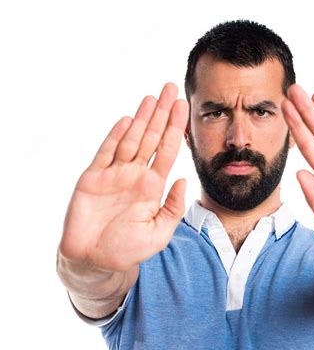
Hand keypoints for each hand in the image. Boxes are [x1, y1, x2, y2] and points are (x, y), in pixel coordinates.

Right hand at [58, 83, 188, 272]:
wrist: (94, 261)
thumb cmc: (127, 251)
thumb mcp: (159, 234)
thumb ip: (172, 208)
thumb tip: (183, 180)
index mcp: (152, 188)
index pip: (167, 151)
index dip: (175, 129)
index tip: (184, 107)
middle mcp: (134, 177)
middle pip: (151, 138)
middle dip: (161, 114)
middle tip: (171, 88)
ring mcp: (113, 176)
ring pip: (130, 140)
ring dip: (141, 118)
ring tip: (153, 97)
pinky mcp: (93, 179)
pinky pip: (106, 152)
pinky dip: (116, 136)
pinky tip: (128, 120)